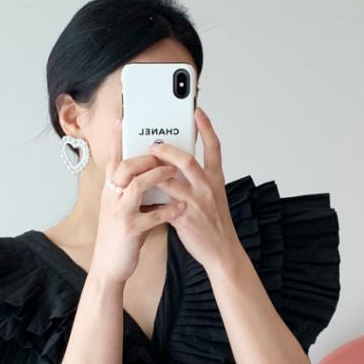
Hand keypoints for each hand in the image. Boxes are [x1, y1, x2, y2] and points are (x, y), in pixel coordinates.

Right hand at [88, 118, 171, 292]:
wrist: (108, 266)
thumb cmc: (121, 235)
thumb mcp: (122, 207)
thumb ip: (133, 190)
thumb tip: (151, 171)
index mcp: (110, 190)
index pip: (112, 159)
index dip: (116, 139)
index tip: (122, 119)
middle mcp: (111, 197)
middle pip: (124, 166)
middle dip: (146, 156)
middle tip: (163, 150)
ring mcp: (118, 213)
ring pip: (135, 185)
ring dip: (157, 176)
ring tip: (173, 172)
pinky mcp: (129, 229)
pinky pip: (150, 215)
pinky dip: (167, 210)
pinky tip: (180, 208)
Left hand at [154, 107, 238, 289]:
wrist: (222, 252)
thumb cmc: (214, 224)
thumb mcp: (212, 196)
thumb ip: (196, 181)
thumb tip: (175, 166)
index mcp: (216, 180)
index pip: (214, 147)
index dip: (206, 128)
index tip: (197, 112)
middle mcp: (207, 187)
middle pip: (187, 159)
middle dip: (167, 149)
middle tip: (154, 143)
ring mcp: (196, 202)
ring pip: (170, 179)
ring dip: (153, 170)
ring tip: (141, 165)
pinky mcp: (184, 217)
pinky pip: (162, 200)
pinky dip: (150, 193)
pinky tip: (140, 189)